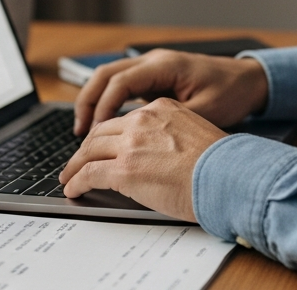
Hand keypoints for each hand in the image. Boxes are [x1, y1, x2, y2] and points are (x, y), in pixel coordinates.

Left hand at [58, 97, 225, 219]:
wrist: (227, 176)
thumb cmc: (221, 163)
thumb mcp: (194, 132)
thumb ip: (171, 135)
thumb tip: (159, 154)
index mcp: (161, 108)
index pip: (124, 120)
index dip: (108, 135)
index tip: (102, 146)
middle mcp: (143, 120)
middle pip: (101, 132)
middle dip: (87, 148)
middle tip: (78, 161)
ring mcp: (131, 145)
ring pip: (89, 151)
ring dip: (76, 165)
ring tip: (69, 177)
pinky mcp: (124, 170)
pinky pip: (89, 174)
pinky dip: (76, 182)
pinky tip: (73, 189)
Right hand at [72, 48, 268, 134]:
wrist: (250, 79)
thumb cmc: (232, 92)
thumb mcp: (205, 111)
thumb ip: (172, 123)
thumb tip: (141, 145)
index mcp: (164, 65)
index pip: (119, 82)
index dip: (102, 108)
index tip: (92, 134)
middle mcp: (154, 61)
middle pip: (105, 75)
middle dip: (87, 103)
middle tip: (79, 134)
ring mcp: (153, 67)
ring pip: (110, 79)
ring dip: (95, 103)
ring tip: (84, 133)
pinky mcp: (156, 78)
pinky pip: (123, 87)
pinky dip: (109, 104)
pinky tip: (106, 127)